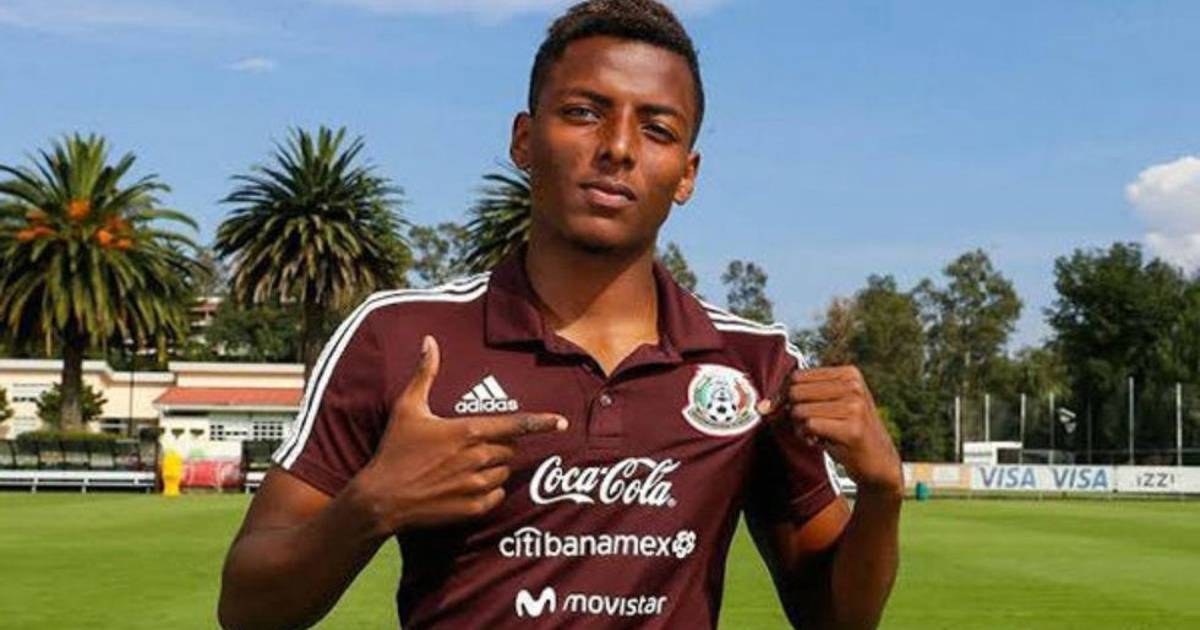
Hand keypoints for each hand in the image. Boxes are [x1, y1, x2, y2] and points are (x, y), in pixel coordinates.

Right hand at [351, 335, 566, 534]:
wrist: (381, 498)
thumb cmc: (395, 450)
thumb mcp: (407, 407)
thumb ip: (425, 373)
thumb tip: (430, 341)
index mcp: (468, 431)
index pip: (516, 425)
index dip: (541, 422)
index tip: (562, 422)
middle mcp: (478, 457)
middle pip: (510, 449)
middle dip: (500, 446)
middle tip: (473, 446)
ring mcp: (477, 485)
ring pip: (505, 472)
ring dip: (495, 467)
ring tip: (466, 466)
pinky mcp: (473, 508)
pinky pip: (497, 496)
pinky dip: (491, 490)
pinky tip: (468, 485)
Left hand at [758, 366, 901, 495]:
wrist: (880, 462)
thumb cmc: (847, 432)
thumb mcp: (832, 405)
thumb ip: (803, 395)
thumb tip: (763, 405)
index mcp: (849, 373)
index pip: (796, 376)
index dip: (781, 394)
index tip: (779, 410)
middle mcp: (853, 386)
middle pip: (795, 391)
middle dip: (789, 411)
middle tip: (800, 427)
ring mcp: (855, 406)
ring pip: (800, 410)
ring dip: (798, 426)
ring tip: (812, 434)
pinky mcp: (852, 429)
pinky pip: (810, 426)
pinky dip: (806, 436)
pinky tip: (818, 442)